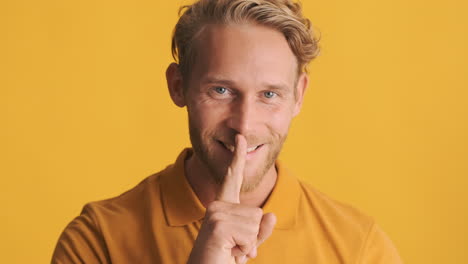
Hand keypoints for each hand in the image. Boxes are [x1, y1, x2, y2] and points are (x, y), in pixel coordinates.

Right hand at [187, 134, 276, 263]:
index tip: (240, 138)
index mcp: (223, 207)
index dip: (238, 158)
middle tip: (233, 248)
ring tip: (230, 250)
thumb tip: (271, 216)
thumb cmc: (224, 260)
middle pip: (257, 213)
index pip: (233, 178)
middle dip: (253, 236)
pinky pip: (250, 235)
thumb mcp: (248, 244)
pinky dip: (245, 250)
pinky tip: (229, 253)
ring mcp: (216, 213)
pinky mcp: (218, 225)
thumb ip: (260, 230)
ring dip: (248, 244)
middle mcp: (217, 206)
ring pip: (255, 222)